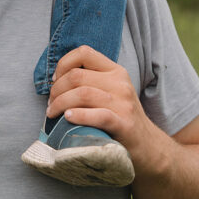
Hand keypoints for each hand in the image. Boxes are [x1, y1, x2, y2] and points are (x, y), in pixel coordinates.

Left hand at [46, 45, 164, 177]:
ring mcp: (123, 104)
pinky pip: (97, 115)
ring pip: (82, 93)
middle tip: (50, 104)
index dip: (63, 64)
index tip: (55, 80)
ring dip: (60, 103)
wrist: (148, 146)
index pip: (84, 52)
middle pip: (77, 76)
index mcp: (115, 71)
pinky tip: (67, 119)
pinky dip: (78, 115)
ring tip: (53, 113)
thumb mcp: (110, 92)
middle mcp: (120, 83)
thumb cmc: (120, 118)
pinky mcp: (124, 124)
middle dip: (56, 89)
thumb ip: (91, 81)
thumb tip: (56, 80)